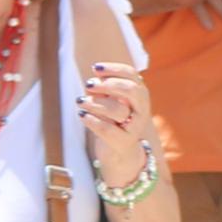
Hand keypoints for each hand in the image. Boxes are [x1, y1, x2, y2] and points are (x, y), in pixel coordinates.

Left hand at [79, 62, 159, 184]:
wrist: (120, 153)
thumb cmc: (113, 121)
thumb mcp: (111, 101)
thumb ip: (105, 90)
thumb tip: (94, 81)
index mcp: (140, 95)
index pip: (132, 75)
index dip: (114, 69)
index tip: (95, 68)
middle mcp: (142, 109)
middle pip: (131, 90)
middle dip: (108, 84)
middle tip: (89, 84)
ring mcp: (135, 127)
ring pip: (118, 110)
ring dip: (95, 103)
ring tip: (80, 101)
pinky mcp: (124, 142)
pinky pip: (108, 130)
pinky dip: (92, 120)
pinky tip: (82, 115)